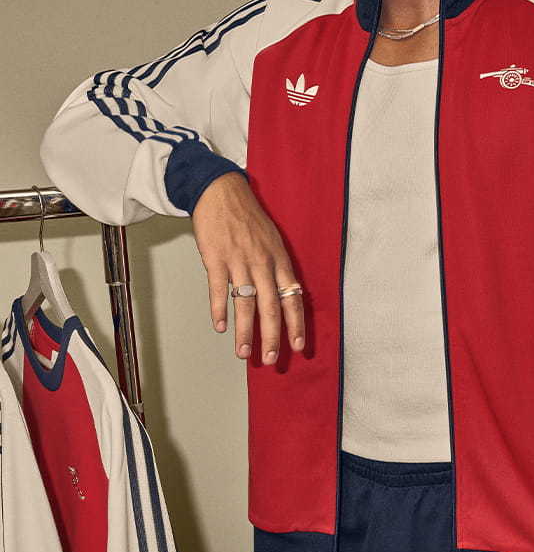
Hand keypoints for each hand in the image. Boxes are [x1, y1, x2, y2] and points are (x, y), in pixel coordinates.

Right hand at [191, 171, 304, 362]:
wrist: (221, 191)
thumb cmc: (248, 217)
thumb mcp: (272, 240)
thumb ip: (277, 269)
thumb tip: (282, 297)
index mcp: (279, 260)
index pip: (292, 298)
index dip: (296, 324)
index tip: (299, 347)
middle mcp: (262, 263)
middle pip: (271, 307)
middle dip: (272, 337)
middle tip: (270, 360)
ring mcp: (239, 261)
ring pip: (245, 304)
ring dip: (245, 332)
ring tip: (243, 354)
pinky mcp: (216, 258)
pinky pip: (219, 290)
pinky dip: (219, 310)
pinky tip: (220, 326)